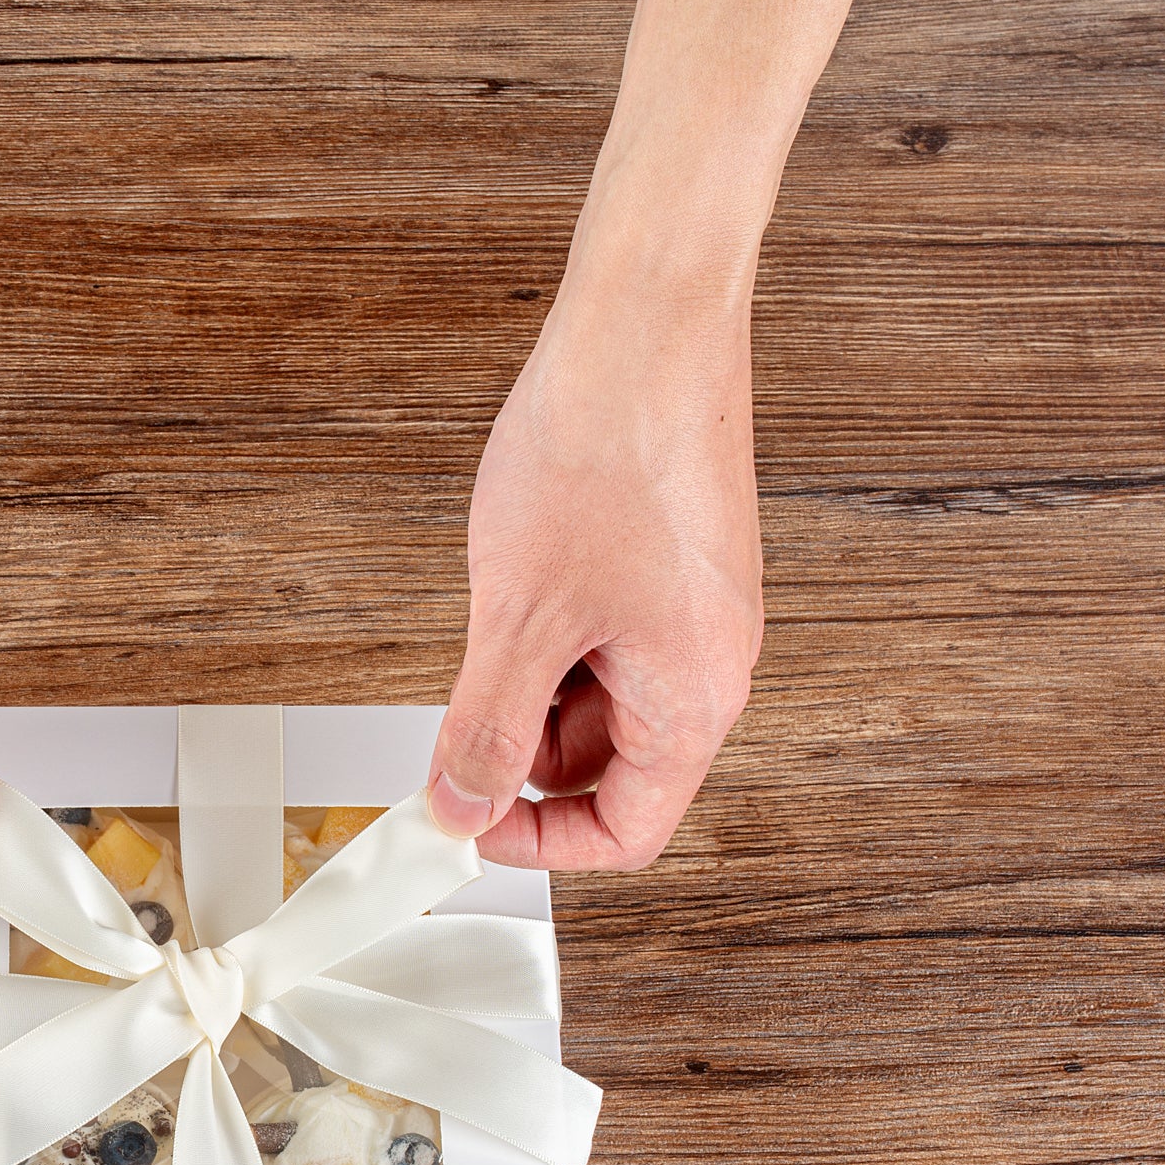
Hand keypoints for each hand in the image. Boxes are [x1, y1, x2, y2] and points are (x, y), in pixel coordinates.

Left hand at [428, 267, 763, 869]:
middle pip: (609, 770)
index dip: (541, 845)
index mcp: (695, 697)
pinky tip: (515, 585)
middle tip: (455, 715)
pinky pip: (603, 643)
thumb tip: (462, 806)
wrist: (646, 320)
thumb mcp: (519, 616)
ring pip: (597, 703)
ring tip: (492, 619)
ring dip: (529, 690)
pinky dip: (549, 639)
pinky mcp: (668, 571)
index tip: (469, 822)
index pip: (628, 830)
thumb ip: (486, 727)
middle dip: (523, 755)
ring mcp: (691, 616)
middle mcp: (709, 665)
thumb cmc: (605, 448)